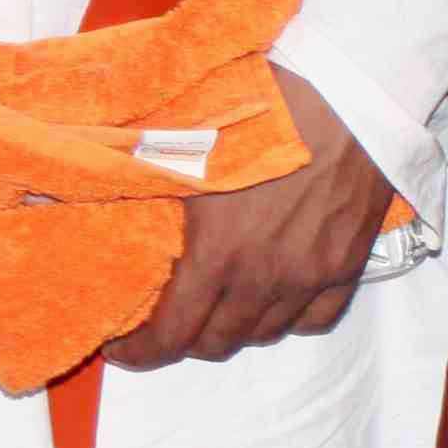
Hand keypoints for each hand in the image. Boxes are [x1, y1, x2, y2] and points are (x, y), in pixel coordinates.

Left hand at [106, 69, 393, 368]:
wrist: (351, 94)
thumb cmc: (262, 109)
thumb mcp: (185, 143)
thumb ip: (143, 180)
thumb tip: (96, 185)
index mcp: (218, 252)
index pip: (172, 334)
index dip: (140, 352)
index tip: (121, 348)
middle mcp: (265, 277)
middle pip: (216, 343)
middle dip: (181, 342)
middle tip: (163, 323)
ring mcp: (312, 275)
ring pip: (264, 335)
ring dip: (232, 330)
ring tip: (212, 310)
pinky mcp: (349, 265)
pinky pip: (316, 319)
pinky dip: (287, 319)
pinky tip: (270, 301)